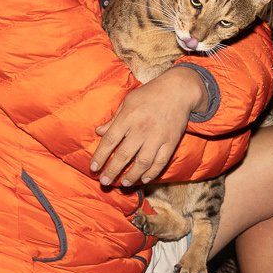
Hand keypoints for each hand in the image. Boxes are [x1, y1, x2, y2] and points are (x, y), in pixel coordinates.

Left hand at [91, 68, 205, 186]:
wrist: (178, 90)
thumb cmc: (149, 94)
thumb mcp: (128, 101)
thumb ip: (114, 119)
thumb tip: (98, 132)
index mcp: (128, 117)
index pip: (110, 140)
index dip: (100, 156)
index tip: (94, 168)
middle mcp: (142, 128)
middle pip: (124, 155)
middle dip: (112, 171)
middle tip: (104, 182)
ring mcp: (158, 136)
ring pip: (142, 162)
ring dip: (132, 175)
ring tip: (124, 183)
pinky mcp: (171, 141)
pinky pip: (161, 161)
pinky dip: (152, 172)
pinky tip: (144, 179)